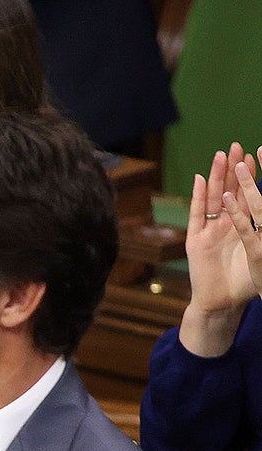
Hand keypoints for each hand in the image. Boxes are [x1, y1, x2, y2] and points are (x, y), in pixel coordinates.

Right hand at [186, 145, 258, 314]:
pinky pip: (197, 215)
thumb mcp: (261, 255)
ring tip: (220, 155)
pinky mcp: (196, 241)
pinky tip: (198, 179)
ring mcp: (209, 231)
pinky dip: (198, 197)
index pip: (248, 196)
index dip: (251, 176)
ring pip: (213, 198)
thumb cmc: (246, 284)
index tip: (257, 154)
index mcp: (242, 228)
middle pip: (229, 192)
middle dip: (233, 169)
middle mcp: (225, 226)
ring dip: (215, 176)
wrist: (223, 304)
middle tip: (237, 146)